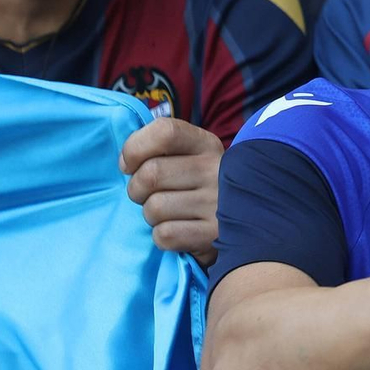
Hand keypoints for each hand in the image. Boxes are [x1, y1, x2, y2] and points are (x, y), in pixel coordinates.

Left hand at [120, 118, 224, 262]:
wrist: (243, 224)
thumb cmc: (199, 186)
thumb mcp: (190, 156)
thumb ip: (159, 147)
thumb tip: (125, 161)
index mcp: (206, 144)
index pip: (165, 131)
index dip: (135, 148)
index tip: (129, 165)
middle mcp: (216, 169)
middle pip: (150, 174)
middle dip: (137, 189)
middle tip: (147, 195)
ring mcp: (218, 204)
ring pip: (154, 208)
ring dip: (151, 216)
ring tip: (168, 214)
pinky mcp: (214, 236)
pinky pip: (165, 235)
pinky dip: (162, 237)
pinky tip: (178, 230)